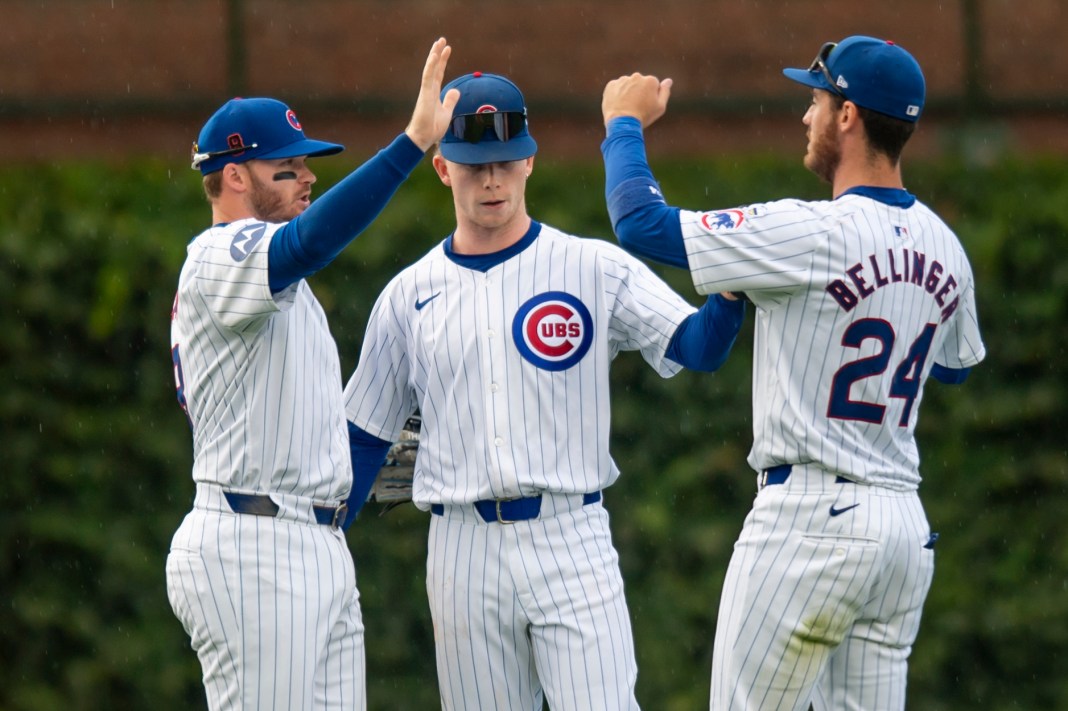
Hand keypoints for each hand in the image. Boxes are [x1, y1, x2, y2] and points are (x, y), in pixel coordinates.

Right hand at [405, 37, 460, 151]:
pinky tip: (434, 55)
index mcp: (434, 93)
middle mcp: (429, 89)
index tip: (447, 48)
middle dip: (438, 53)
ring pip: (430, 69)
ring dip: (435, 55)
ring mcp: (426, 91)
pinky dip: (431, 66)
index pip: (439, 73)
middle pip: (434, 67)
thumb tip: (456, 90)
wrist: (423, 139)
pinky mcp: (424, 95)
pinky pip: (428, 77)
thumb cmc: (432, 128)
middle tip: (442, 39)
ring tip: (440, 42)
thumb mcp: (446, 112)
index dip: (443, 60)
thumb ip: (450, 100)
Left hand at [602, 73, 672, 128]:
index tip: (646, 107)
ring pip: (627, 85)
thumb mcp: (660, 107)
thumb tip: (669, 81)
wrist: (621, 122)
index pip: (653, 86)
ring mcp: (623, 80)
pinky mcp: (611, 85)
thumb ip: (665, 92)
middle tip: (636, 107)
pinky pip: (616, 88)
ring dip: (627, 93)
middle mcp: (636, 76)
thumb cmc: (643, 116)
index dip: (650, 97)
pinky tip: (618, 105)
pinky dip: (616, 95)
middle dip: (639, 92)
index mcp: (650, 80)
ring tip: (626, 107)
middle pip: (639, 84)